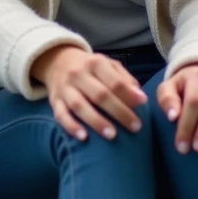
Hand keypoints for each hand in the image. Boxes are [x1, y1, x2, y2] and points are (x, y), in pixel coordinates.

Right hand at [32, 45, 146, 140]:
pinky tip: (83, 137)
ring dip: (96, 121)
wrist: (57, 60)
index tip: (143, 104)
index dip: (129, 94)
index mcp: (95, 63)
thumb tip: (140, 97)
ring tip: (112, 135)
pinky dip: (71, 126)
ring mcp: (65, 88)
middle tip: (135, 127)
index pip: (114, 81)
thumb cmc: (90, 67)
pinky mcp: (54, 100)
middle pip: (99, 94)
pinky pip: (60, 115)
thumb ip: (124, 78)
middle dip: (119, 111)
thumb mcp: (108, 64)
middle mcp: (78, 74)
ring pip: (79, 105)